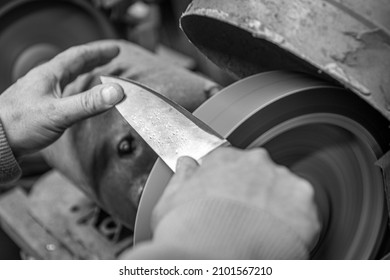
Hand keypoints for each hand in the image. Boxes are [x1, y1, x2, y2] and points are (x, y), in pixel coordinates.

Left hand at [0, 41, 123, 156]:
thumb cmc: (20, 125)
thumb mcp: (59, 113)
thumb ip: (88, 103)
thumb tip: (115, 91)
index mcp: (50, 75)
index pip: (78, 56)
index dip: (99, 51)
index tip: (115, 49)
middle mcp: (45, 80)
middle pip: (73, 63)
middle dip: (94, 58)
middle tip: (110, 56)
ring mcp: (41, 92)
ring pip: (67, 75)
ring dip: (84, 70)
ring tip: (97, 71)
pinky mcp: (39, 105)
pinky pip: (62, 88)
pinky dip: (75, 86)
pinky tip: (76, 94)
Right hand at [153, 147, 320, 248]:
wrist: (211, 257)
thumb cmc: (188, 229)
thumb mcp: (171, 198)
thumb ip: (183, 176)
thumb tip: (186, 163)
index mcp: (226, 158)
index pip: (234, 163)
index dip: (231, 183)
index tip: (229, 198)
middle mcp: (257, 163)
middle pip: (261, 175)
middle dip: (255, 193)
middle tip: (243, 219)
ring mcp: (283, 183)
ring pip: (285, 192)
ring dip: (276, 208)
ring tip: (260, 233)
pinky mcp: (306, 208)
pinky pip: (304, 215)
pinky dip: (295, 228)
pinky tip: (276, 240)